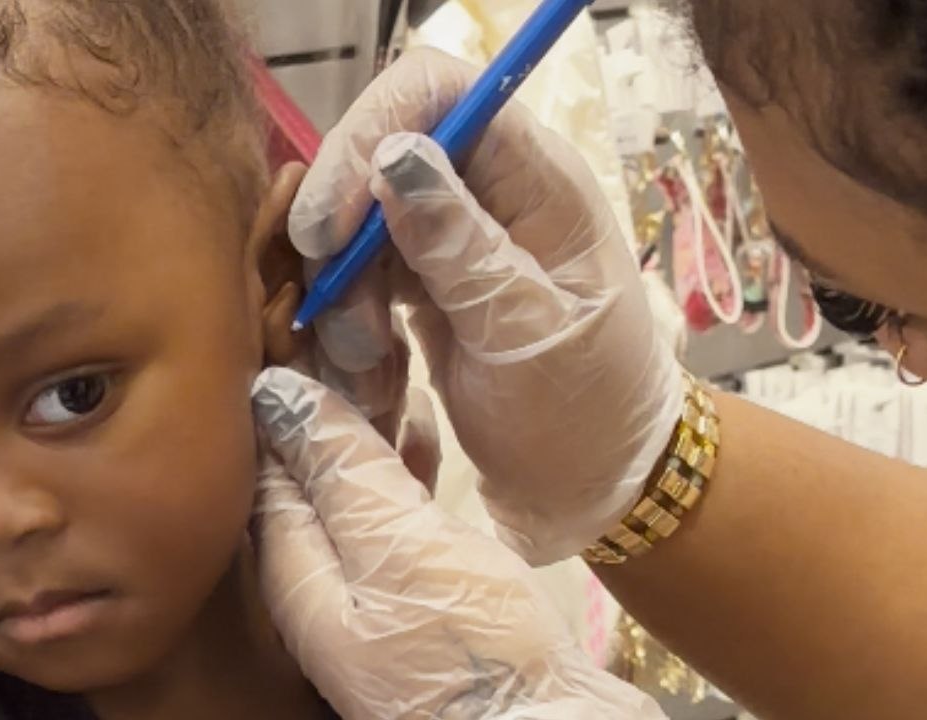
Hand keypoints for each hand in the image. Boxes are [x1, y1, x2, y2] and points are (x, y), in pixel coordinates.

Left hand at [251, 367, 665, 719]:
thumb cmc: (464, 641)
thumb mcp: (397, 541)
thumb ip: (340, 468)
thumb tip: (277, 394)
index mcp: (293, 567)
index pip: (264, 464)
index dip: (282, 399)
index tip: (303, 335)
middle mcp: (316, 584)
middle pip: (305, 480)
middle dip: (326, 412)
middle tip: (358, 344)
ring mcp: (363, 595)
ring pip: (348, 496)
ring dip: (367, 437)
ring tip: (394, 375)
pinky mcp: (413, 601)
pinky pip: (388, 523)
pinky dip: (400, 476)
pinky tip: (423, 438)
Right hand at [290, 49, 682, 563]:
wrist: (597, 487)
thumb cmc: (585, 414)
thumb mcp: (525, 334)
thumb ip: (461, 248)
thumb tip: (394, 156)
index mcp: (537, 182)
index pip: (439, 94)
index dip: (370, 132)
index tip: (330, 223)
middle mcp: (491, 195)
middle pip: (381, 156)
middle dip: (343, 234)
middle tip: (329, 307)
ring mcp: (454, 240)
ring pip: (360, 224)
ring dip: (343, 294)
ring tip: (370, 362)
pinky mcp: (426, 286)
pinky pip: (361, 276)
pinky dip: (350, 320)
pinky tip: (373, 369)